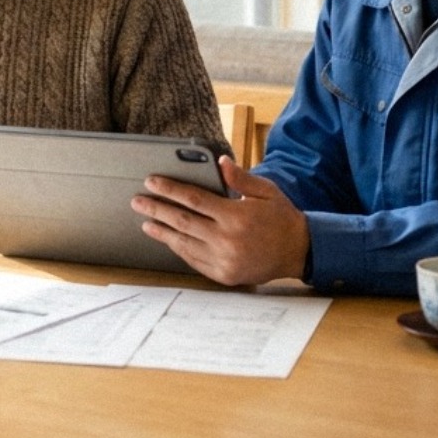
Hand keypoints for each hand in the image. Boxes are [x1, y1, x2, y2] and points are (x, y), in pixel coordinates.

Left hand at [132, 157, 309, 286]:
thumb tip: (221, 163)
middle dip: (156, 209)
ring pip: (184, 244)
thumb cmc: (281, 217)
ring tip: (146, 222)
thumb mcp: (266, 191)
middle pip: (182, 221)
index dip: (169, 189)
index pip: (193, 199)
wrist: (299, 252)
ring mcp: (224, 260)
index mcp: (235, 216)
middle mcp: (227, 239)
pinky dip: (179, 249)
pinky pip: (194, 261)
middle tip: (137, 201)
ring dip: (162, 232)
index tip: (151, 182)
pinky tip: (169, 240)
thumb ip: (241, 178)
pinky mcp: (224, 275)